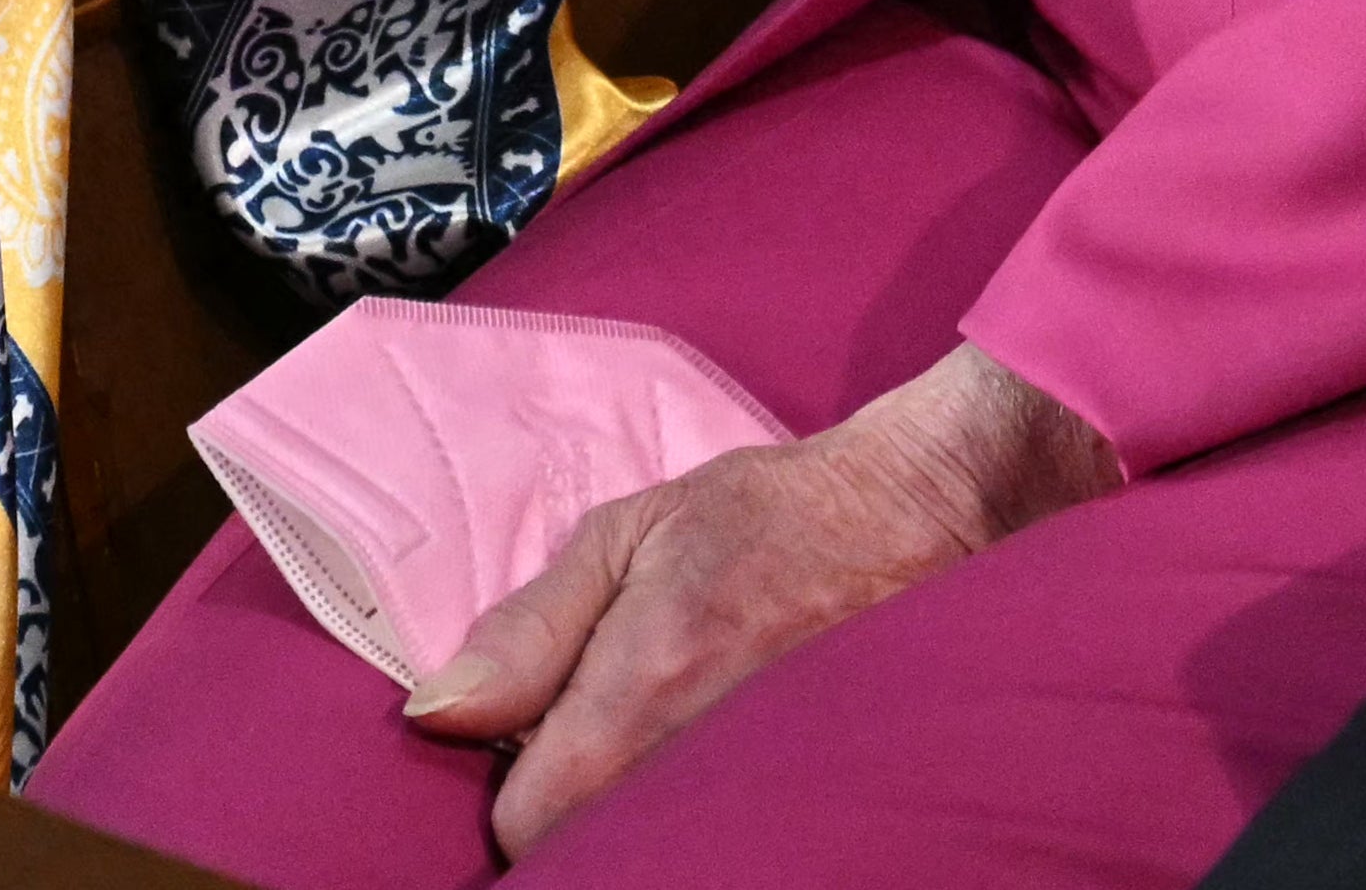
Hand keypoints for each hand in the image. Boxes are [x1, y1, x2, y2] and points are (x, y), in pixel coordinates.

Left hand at [404, 346, 1113, 857]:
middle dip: (580, 810)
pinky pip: (731, 839)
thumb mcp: (632, 532)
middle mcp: (703, 756)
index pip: (523, 825)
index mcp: (644, 687)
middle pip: (591, 855)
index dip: (517, 783)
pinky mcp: (820, 797)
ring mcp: (767, 785)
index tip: (548, 732)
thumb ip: (528, 626)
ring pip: (661, 852)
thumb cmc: (775, 514)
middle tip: (612, 737)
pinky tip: (724, 755)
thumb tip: (437, 711)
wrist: (928, 511)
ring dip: (644, 812)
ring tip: (673, 743)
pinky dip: (710, 811)